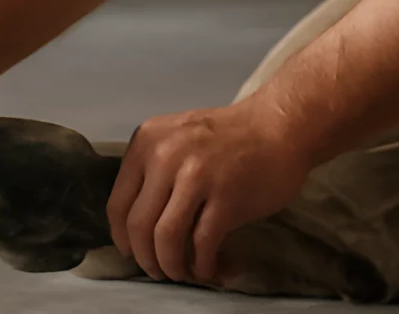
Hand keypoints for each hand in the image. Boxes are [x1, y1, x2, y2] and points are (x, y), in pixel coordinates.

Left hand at [108, 100, 314, 284]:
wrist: (280, 126)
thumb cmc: (230, 136)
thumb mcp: (178, 137)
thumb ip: (154, 169)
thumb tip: (137, 226)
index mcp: (147, 141)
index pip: (118, 203)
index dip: (122, 237)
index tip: (133, 251)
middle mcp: (166, 156)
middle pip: (138, 225)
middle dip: (146, 258)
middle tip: (158, 270)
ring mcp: (196, 176)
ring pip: (166, 238)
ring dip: (171, 265)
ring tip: (182, 272)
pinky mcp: (226, 198)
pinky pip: (202, 244)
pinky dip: (203, 265)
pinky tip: (209, 268)